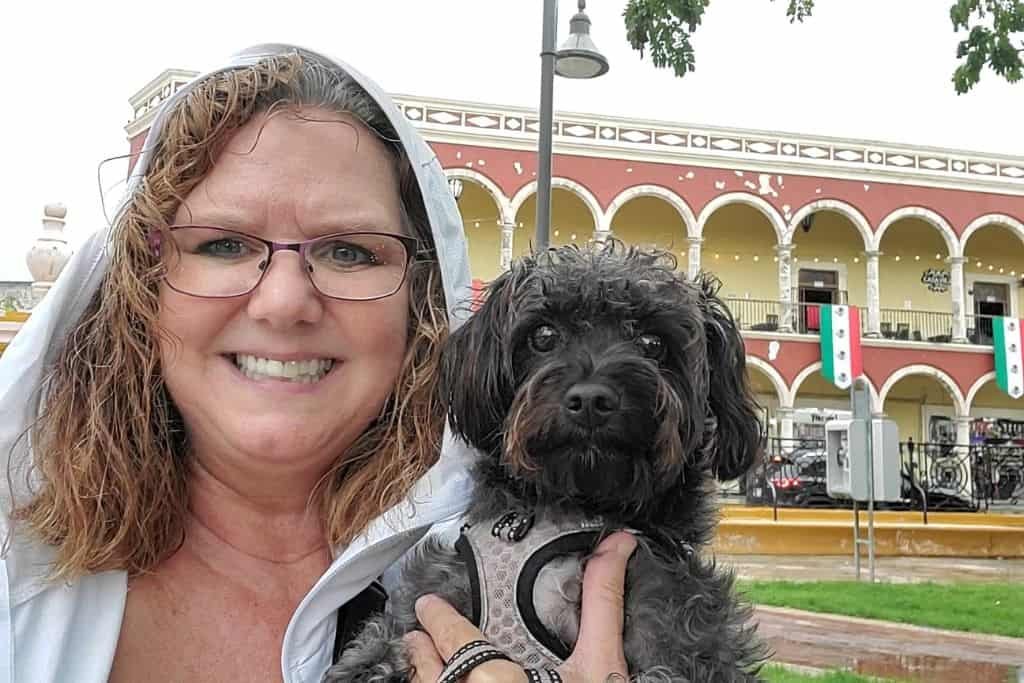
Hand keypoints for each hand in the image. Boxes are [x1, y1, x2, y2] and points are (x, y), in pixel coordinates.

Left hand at [405, 531, 636, 681]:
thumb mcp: (601, 664)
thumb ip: (601, 603)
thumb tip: (615, 546)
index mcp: (496, 681)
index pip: (452, 637)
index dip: (437, 619)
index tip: (428, 607)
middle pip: (428, 673)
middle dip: (422, 651)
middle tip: (416, 634)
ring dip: (421, 677)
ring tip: (418, 660)